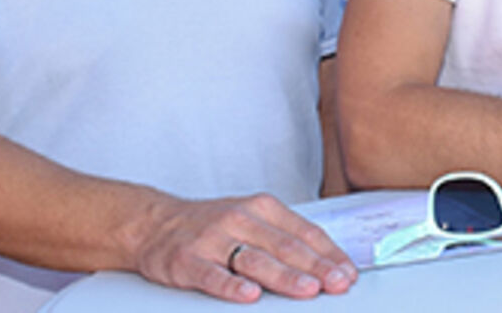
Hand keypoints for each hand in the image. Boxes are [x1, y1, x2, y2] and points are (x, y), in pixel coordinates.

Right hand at [131, 193, 356, 301]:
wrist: (153, 223)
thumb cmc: (212, 225)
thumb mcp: (251, 219)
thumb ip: (284, 237)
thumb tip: (326, 262)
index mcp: (262, 208)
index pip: (304, 232)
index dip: (329, 254)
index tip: (348, 272)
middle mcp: (239, 220)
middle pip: (284, 246)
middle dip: (315, 266)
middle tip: (338, 283)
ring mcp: (212, 240)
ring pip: (254, 259)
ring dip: (284, 276)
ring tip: (308, 289)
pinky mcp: (186, 260)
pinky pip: (212, 275)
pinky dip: (232, 286)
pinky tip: (250, 295)